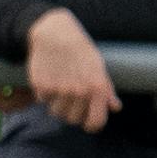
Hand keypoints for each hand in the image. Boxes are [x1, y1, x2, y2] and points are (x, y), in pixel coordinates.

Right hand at [23, 8, 119, 132]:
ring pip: (56, 112)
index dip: (91, 124)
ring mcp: (59, 89)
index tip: (87, 121)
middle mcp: (79, 91)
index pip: (95, 122)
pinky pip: (42, 99)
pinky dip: (44, 93)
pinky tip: (49, 78)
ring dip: (57, 104)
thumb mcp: (99, 67)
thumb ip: (107, 90)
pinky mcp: (41, 85)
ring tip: (59, 88)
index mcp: (97, 88)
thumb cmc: (80, 50)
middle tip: (71, 99)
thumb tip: (115, 107)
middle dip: (71, 112)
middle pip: (72, 119)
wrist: (55, 33)